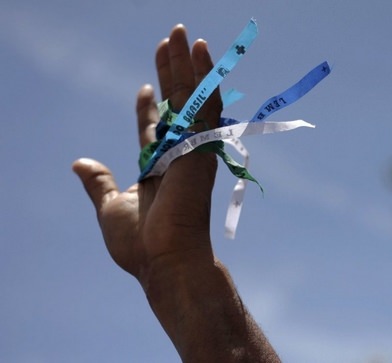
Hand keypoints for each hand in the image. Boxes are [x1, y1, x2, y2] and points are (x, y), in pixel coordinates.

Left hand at [73, 24, 222, 282]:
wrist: (165, 258)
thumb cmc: (140, 243)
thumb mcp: (110, 206)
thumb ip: (100, 182)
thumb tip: (80, 163)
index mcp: (159, 166)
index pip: (154, 127)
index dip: (149, 105)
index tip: (144, 87)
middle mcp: (179, 152)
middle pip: (176, 103)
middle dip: (171, 71)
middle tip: (170, 40)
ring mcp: (193, 146)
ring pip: (191, 97)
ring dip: (186, 64)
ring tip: (181, 34)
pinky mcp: (203, 144)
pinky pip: (204, 104)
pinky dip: (204, 77)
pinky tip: (200, 52)